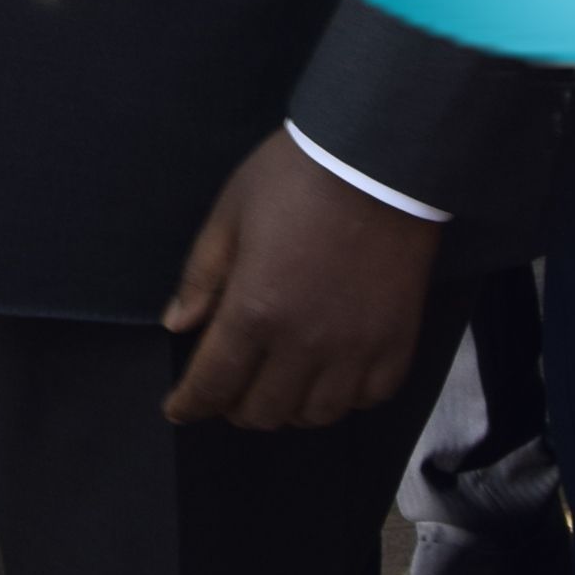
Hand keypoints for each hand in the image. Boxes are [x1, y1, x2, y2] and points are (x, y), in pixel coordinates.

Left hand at [160, 130, 444, 428]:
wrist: (378, 159)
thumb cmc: (294, 179)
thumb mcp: (229, 215)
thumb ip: (201, 277)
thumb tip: (177, 326)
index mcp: (255, 312)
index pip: (213, 383)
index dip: (190, 404)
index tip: (179, 409)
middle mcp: (305, 344)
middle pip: (263, 411)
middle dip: (234, 406)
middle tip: (228, 387)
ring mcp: (356, 350)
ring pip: (315, 415)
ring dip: (288, 408)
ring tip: (278, 385)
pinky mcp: (397, 344)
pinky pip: (369, 398)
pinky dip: (343, 399)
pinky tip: (330, 378)